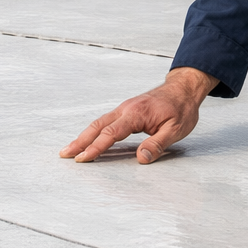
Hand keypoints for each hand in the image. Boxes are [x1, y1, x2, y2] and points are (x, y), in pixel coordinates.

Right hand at [60, 67, 219, 163]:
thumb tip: (140, 158)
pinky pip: (106, 121)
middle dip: (80, 141)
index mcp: (137, 114)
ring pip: (99, 122)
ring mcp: (125, 108)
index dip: (96, 147)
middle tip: (64, 154)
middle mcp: (126, 109)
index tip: (82, 159)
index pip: (111, 133)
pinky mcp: (127, 110)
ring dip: (84, 136)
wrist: (183, 88)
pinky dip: (94, 130)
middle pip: (98, 126)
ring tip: (70, 149)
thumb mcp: (176, 129)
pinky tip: (88, 139)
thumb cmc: (181, 109)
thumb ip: (157, 144)